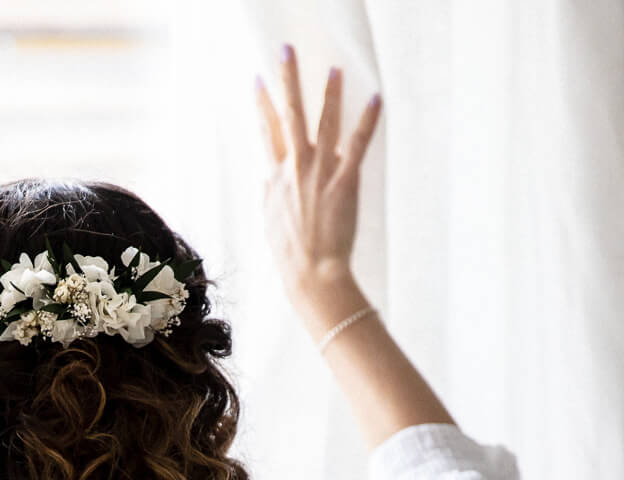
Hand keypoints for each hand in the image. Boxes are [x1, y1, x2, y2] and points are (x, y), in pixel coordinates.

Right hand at [255, 45, 380, 300]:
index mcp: (275, 180)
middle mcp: (295, 170)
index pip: (266, 134)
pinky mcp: (345, 180)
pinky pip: (358, 143)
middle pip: (289, 117)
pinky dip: (368, 120)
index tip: (258, 81)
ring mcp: (319, 173)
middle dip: (287, 82)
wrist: (310, 273)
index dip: (262, 106)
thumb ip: (270, 193)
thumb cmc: (290, 254)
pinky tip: (375, 99)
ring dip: (329, 94)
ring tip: (332, 70)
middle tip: (286, 53)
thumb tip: (268, 176)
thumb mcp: (269, 222)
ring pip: (324, 123)